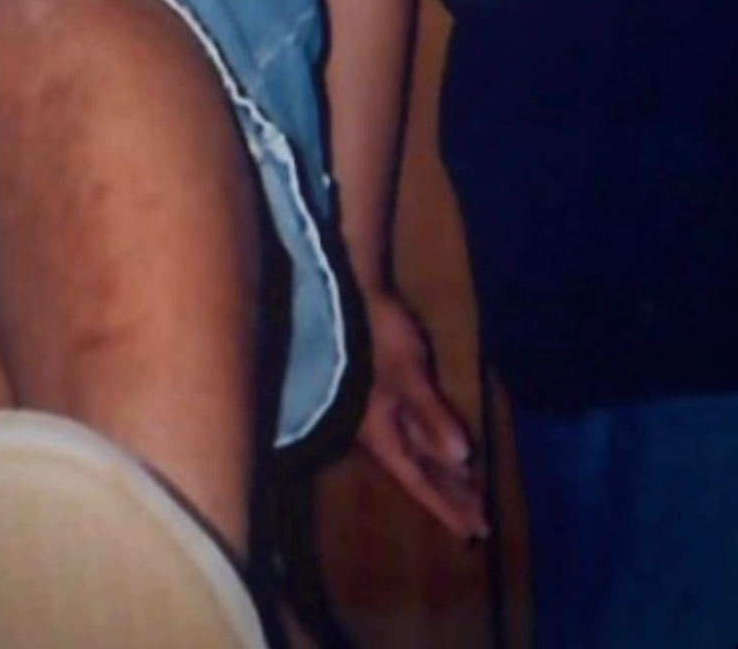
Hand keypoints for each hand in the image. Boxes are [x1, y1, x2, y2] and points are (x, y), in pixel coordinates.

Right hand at [356, 288, 488, 541]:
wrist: (347, 294)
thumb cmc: (378, 334)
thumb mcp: (409, 374)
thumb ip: (431, 416)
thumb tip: (460, 458)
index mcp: (380, 432)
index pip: (419, 480)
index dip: (446, 506)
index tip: (473, 532)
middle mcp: (377, 431)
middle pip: (417, 473)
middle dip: (448, 497)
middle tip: (478, 524)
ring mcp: (378, 414)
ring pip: (415, 455)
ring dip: (442, 475)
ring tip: (470, 495)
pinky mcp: (382, 395)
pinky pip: (412, 435)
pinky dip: (432, 449)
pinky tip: (443, 452)